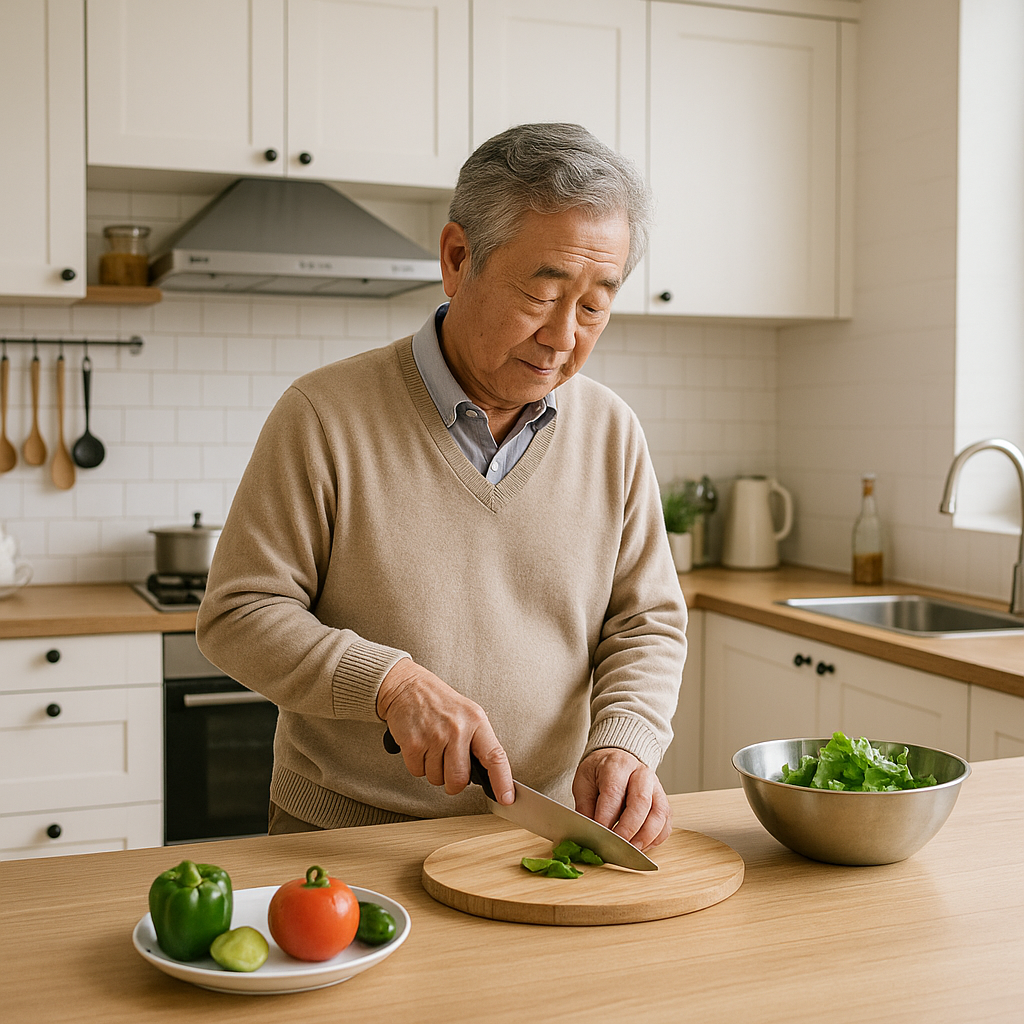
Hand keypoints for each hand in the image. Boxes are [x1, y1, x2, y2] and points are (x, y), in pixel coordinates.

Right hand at [376, 659, 513, 803]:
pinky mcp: (413, 743)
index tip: (506, 798)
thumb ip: (478, 741)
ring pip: (437, 779)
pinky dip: (418, 765)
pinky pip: (418, 772)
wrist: (408, 686)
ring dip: (434, 771)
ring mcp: (434, 736)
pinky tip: (420, 747)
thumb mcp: (467, 713)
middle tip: (449, 767)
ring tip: (432, 748)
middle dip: (454, 782)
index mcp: (476, 721)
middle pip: (460, 779)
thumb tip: (488, 774)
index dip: (502, 780)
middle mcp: (457, 729)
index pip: (495, 756)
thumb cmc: (440, 703)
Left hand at [572, 748, 671, 850]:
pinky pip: (666, 823)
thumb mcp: (584, 783)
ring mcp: (656, 787)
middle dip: (629, 828)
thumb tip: (588, 834)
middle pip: (641, 801)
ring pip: (659, 813)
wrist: (617, 761)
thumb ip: (585, 808)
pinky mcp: (663, 801)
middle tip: (617, 845)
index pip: (614, 791)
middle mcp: (641, 774)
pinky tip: (642, 846)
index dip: (606, 816)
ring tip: (630, 850)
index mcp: (617, 765)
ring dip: (645, 836)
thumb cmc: (600, 774)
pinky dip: (656, 839)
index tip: (599, 835)